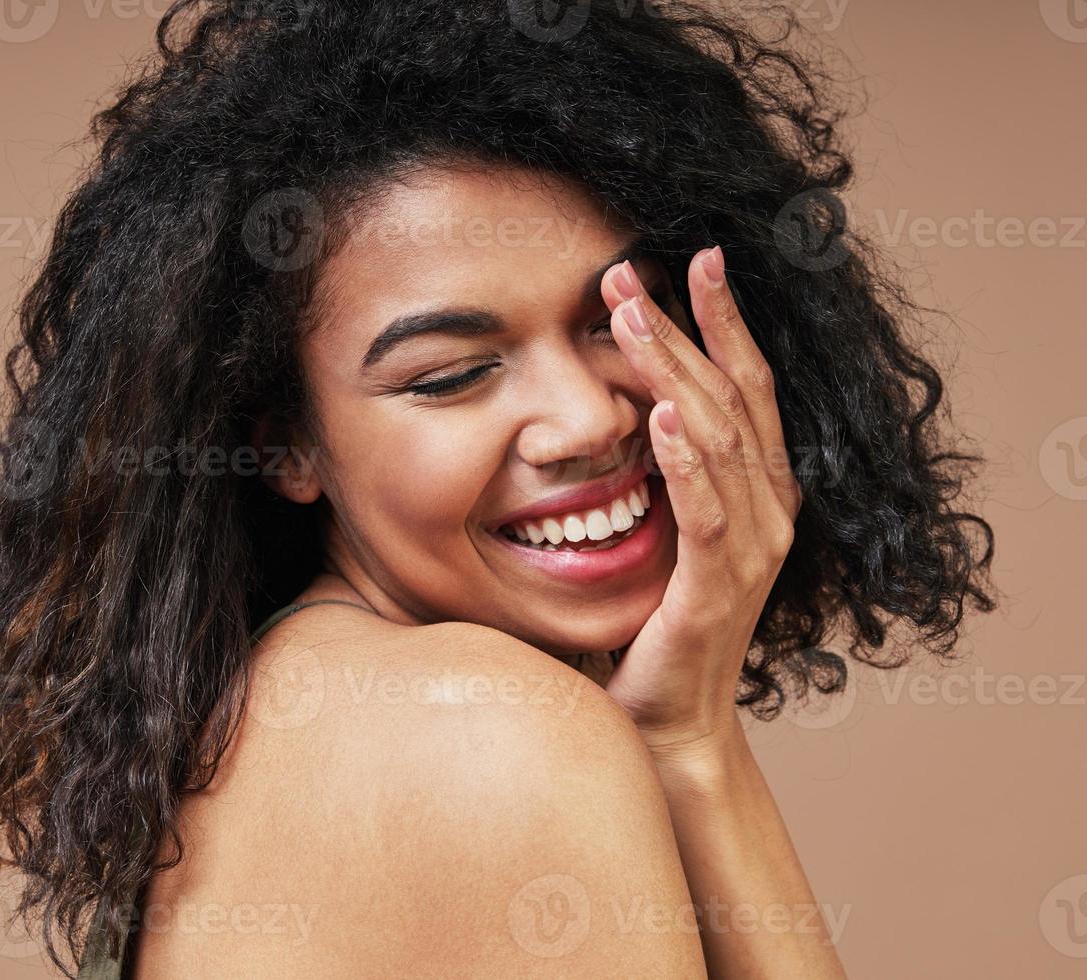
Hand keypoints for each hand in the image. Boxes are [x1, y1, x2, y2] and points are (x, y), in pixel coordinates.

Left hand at [597, 246, 803, 750]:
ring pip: (716, 440)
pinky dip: (685, 463)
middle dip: (683, 327)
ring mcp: (750, 549)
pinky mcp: (717, 589)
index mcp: (758, 490)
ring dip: (673, 373)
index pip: (744, 386)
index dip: (722, 321)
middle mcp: (768, 509)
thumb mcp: (662, 531)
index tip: (690, 258)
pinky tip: (660, 419)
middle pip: (729, 396)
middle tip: (630, 271)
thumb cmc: (658, 624)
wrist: (670, 719)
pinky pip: (705, 514)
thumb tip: (621, 405)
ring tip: (631, 318)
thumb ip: (660, 473)